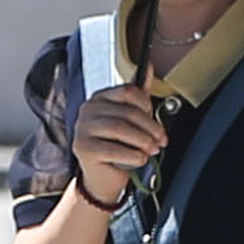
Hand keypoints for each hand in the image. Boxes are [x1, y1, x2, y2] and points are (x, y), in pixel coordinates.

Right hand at [71, 84, 166, 209]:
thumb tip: (148, 65)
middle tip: (161, 140)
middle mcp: (87, 110)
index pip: (128, 91)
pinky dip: (133, 155)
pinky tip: (140, 159)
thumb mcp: (130, 119)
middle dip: (150, 128)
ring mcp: (82, 128)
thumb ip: (138, 95)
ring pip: (120, 129)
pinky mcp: (82, 148)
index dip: (148, 106)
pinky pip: (113, 149)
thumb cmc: (118, 147)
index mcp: (100, 98)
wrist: (102, 177)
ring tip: (152, 150)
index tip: (157, 122)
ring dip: (143, 141)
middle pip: (126, 112)